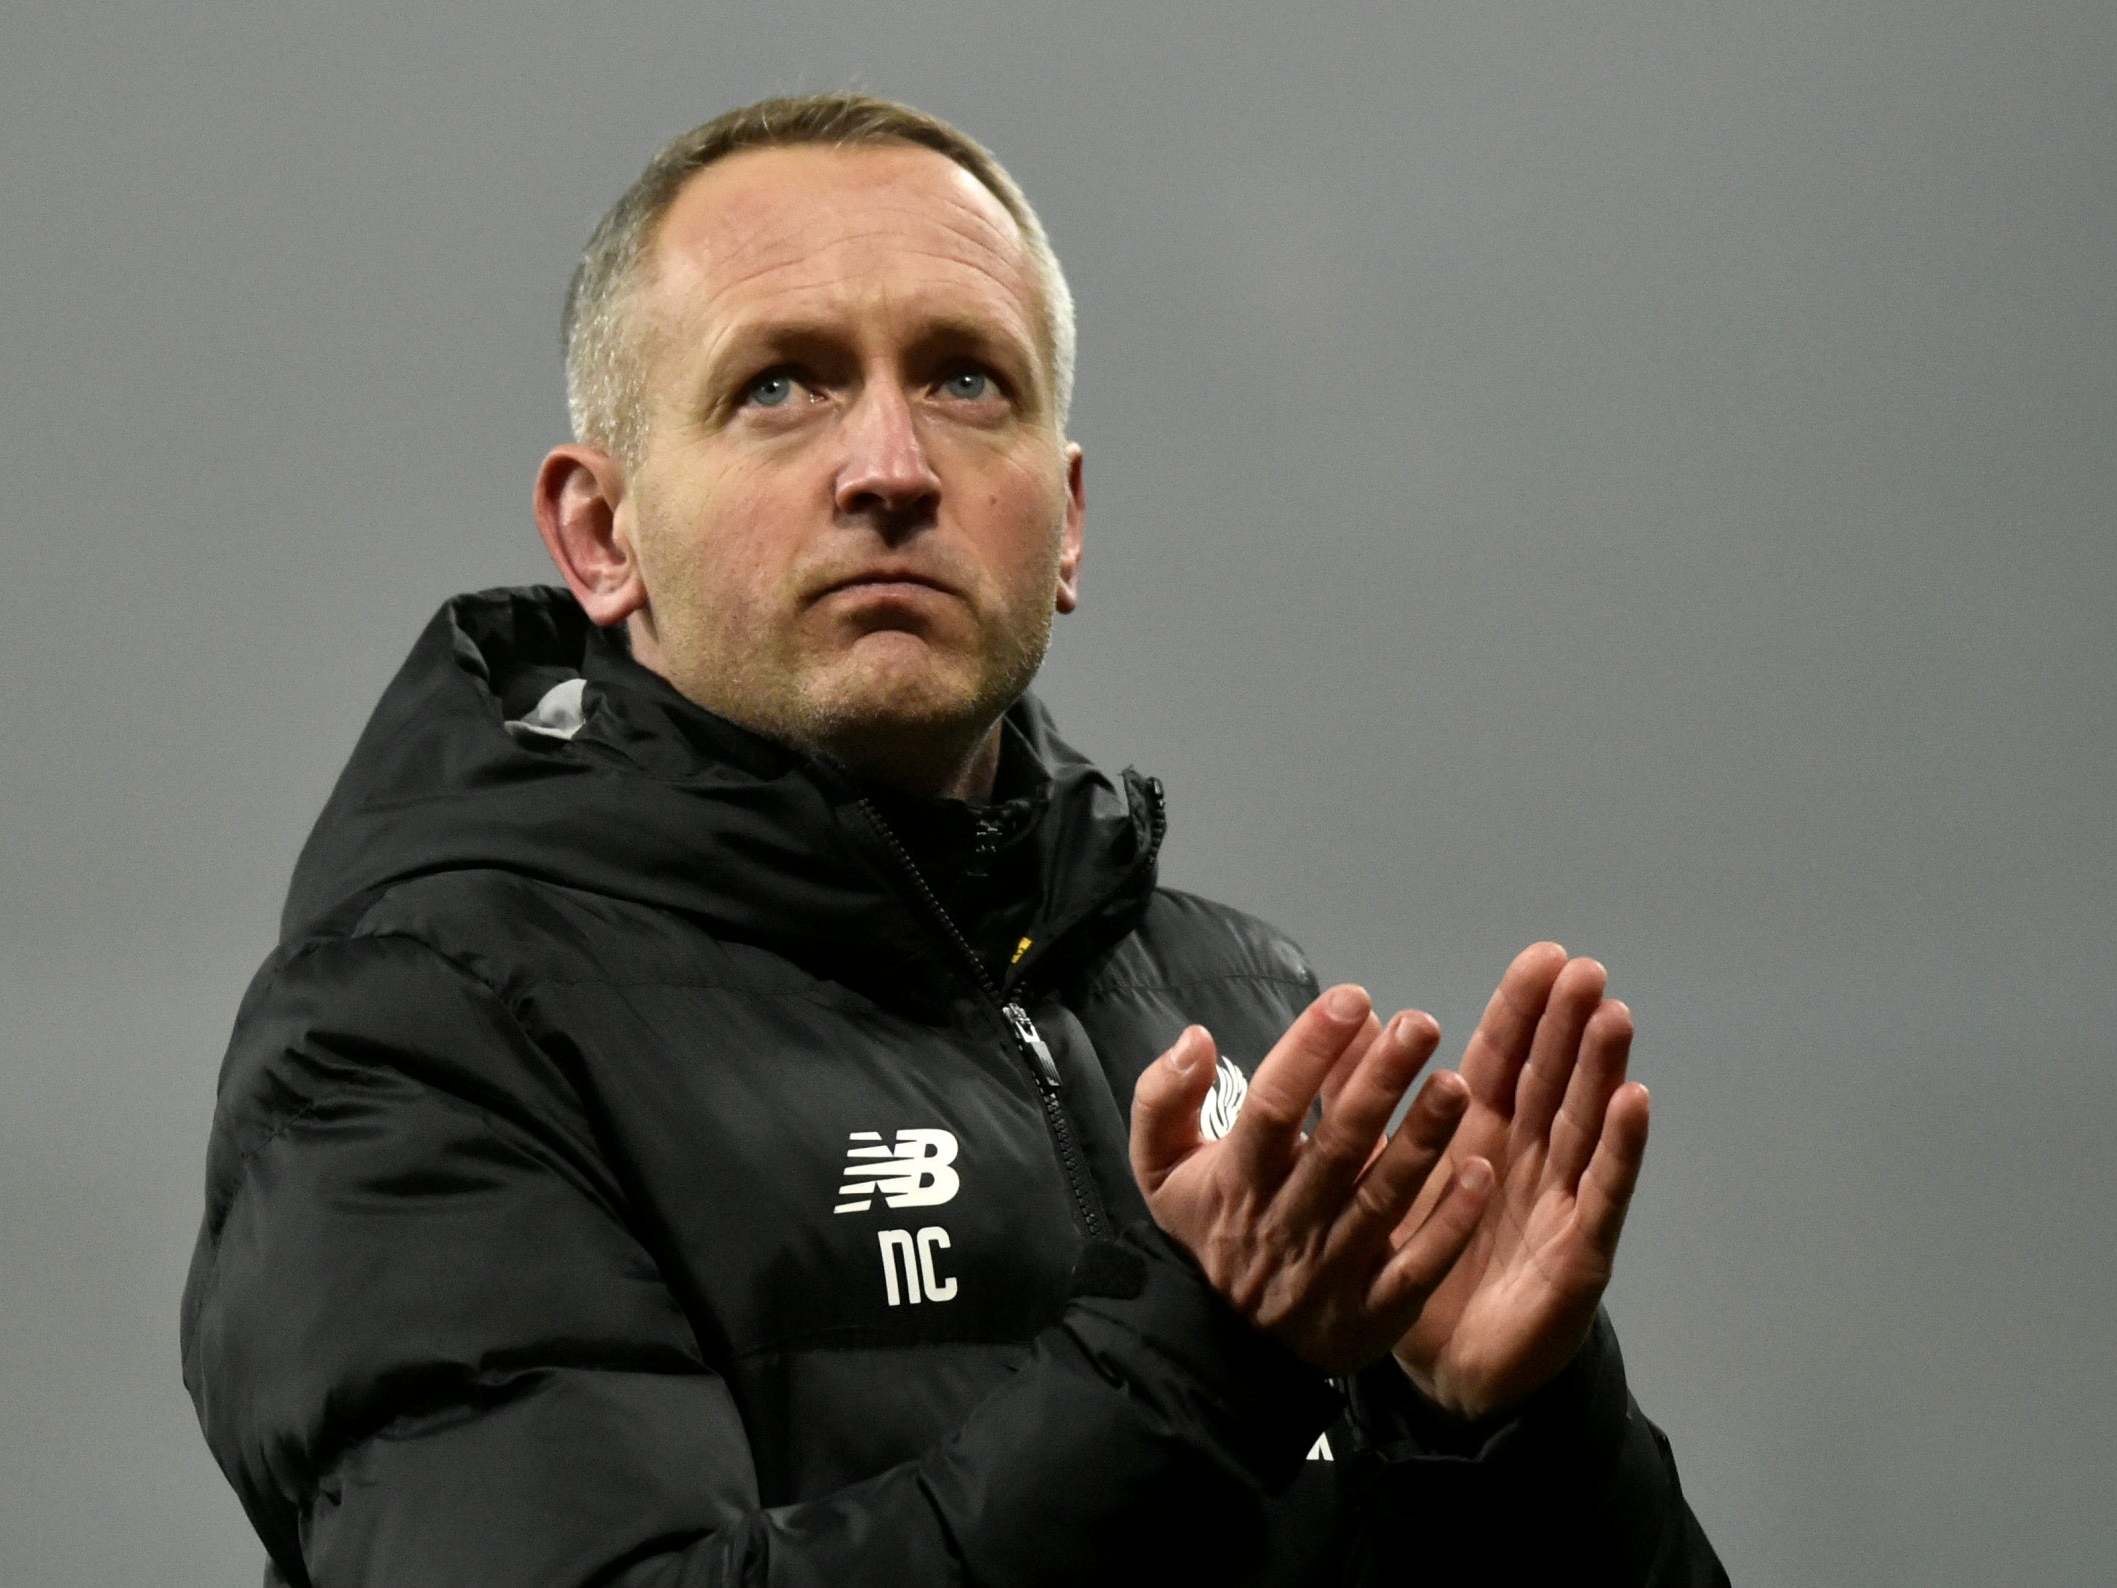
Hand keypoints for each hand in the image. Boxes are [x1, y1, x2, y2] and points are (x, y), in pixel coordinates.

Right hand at [1129, 984, 1494, 1375]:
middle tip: (1420, 1024)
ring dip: (1422, 1141)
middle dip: (1379, 1081)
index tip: (1350, 999)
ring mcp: (1332, 1271)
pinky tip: (1479, 1171)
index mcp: (1237, 1180)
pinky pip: (1417, 1266)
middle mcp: (1286, 1223)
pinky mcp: (1374, 1311)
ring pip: (1382, 1200)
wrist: (1226, 1346)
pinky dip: (1449, 1222)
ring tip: (1456, 1084)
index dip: (1309, 1051)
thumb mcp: (1160, 1166)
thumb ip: (1163, 1097)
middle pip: (1337, 1146)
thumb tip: (1196, 1038)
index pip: (1271, 1107)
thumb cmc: (1211, 1228)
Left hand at [1378, 945, 1650, 1420]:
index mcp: (1478, 1132)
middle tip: (1584, 970)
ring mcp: (1561, 1198)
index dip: (1524, 1009)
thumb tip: (1347, 1025)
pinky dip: (1621, 1147)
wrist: (1446, 1368)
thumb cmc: (1423, 1261)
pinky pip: (1604, 1191)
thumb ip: (1364, 1103)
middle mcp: (1528, 1154)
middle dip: (1568, 1023)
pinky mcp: (1582, 1248)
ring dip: (1601, 1069)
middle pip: (1552, 1077)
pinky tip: (1634, 1103)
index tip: (1544, 957)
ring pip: (1585, 1121)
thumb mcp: (1383, 1178)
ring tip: (1612, 1016)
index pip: (1504, 1057)